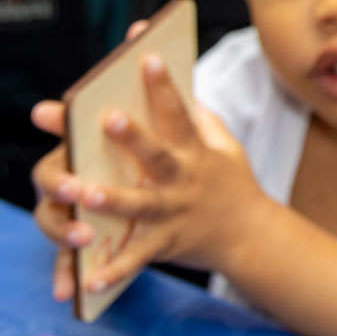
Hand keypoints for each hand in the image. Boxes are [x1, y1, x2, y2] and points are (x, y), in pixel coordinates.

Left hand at [26, 55, 262, 299]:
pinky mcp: (165, 244)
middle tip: (109, 117)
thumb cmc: (230, 182)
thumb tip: (177, 81)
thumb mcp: (224, 146)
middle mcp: (183, 180)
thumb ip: (199, 117)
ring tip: (84, 194)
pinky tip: (90, 278)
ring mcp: (173, 214)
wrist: (252, 236)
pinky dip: (116, 270)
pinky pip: (137, 258)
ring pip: (140, 206)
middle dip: (134, 137)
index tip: (147, 57)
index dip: (164, 85)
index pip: (179, 112)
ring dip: (113, 200)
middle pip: (157, 156)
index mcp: (195, 152)